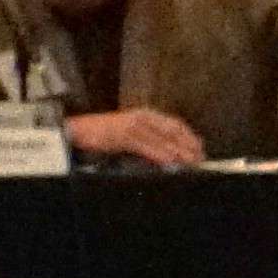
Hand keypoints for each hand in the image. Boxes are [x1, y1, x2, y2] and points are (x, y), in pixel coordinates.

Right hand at [66, 106, 205, 169]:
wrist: (77, 130)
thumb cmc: (101, 133)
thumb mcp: (128, 132)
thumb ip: (147, 138)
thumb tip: (166, 149)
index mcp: (145, 114)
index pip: (174, 124)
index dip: (189, 135)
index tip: (200, 147)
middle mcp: (142, 117)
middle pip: (173, 131)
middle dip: (188, 145)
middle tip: (200, 158)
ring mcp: (133, 126)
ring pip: (162, 139)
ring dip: (178, 152)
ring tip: (190, 162)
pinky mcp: (124, 136)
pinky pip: (147, 146)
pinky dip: (160, 154)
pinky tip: (170, 161)